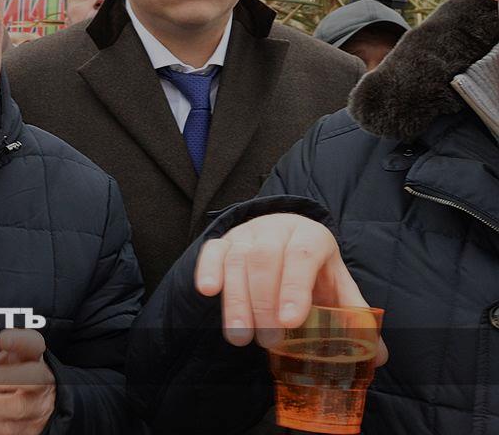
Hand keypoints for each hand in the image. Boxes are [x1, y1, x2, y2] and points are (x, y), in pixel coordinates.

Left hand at [0, 329, 55, 434]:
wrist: (27, 408)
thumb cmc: (2, 380)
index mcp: (30, 356)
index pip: (32, 343)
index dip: (19, 340)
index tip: (1, 339)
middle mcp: (39, 380)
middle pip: (31, 377)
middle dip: (1, 378)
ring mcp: (36, 406)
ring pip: (17, 407)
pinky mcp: (30, 429)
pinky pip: (9, 429)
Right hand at [194, 214, 387, 364]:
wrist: (284, 235)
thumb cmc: (312, 269)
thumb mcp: (335, 285)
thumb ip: (352, 316)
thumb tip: (378, 356)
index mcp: (311, 237)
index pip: (301, 257)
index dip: (294, 288)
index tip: (290, 321)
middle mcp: (277, 229)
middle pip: (265, 260)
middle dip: (264, 303)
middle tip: (267, 341)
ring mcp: (246, 234)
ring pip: (236, 260)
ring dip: (236, 301)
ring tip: (240, 337)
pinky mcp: (223, 241)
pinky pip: (211, 251)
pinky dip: (207, 270)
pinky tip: (208, 292)